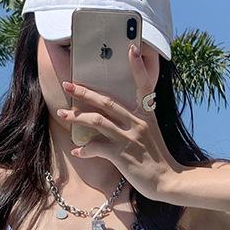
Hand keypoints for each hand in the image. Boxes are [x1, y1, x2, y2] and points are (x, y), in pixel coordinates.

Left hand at [56, 43, 180, 198]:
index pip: (143, 86)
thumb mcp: (151, 134)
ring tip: (62, 114)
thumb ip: (137, 122)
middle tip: (68, 84)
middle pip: (107, 101)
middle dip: (84, 92)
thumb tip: (114, 116)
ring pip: (97, 120)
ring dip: (76, 117)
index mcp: (146, 115)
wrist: (167, 181)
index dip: (138, 67)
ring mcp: (129, 138)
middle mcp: (138, 123)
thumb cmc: (157, 159)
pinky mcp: (121, 155)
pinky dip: (84, 149)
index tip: (131, 49)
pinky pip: (96, 147)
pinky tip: (77, 151)